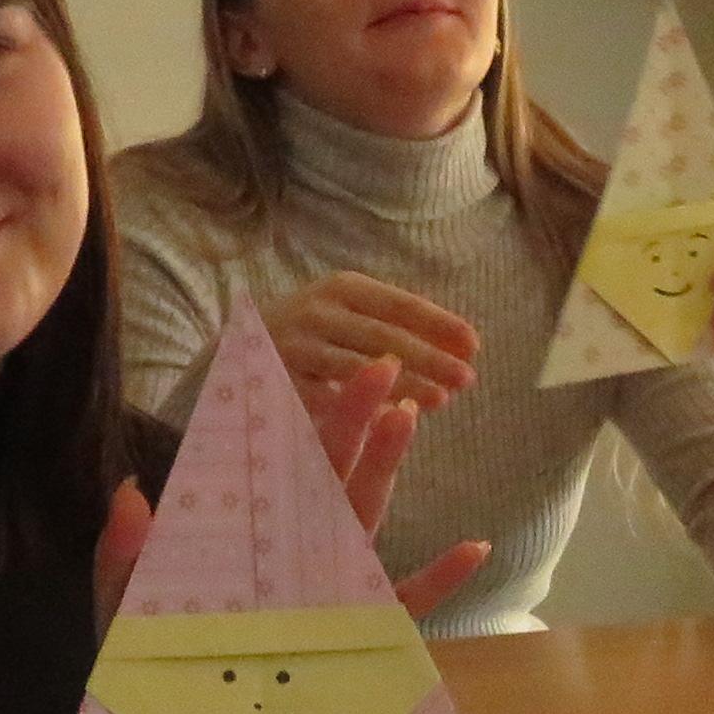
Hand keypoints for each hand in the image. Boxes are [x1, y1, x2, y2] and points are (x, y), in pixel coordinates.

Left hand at [93, 356, 489, 628]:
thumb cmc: (158, 664)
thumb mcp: (128, 607)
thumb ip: (126, 556)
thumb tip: (128, 494)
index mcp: (249, 536)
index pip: (272, 467)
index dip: (290, 418)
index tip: (306, 368)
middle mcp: (298, 552)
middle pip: (331, 473)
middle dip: (354, 418)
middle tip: (379, 364)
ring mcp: (337, 591)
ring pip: (367, 516)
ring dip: (387, 466)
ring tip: (407, 414)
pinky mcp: (364, 638)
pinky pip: (409, 605)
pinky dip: (443, 579)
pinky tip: (473, 547)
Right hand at [266, 272, 480, 407]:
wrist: (240, 350)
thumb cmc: (316, 336)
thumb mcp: (351, 317)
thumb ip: (399, 327)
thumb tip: (464, 346)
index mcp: (344, 288)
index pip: (399, 304)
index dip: (438, 323)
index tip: (474, 345)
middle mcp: (317, 310)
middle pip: (382, 335)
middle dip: (428, 357)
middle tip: (467, 378)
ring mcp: (294, 344)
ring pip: (355, 368)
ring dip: (402, 384)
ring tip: (440, 400)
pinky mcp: (275, 378)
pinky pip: (323, 397)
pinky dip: (357, 410)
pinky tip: (389, 425)